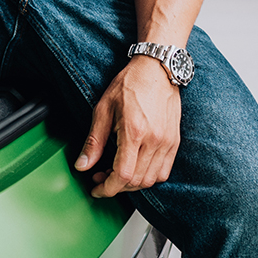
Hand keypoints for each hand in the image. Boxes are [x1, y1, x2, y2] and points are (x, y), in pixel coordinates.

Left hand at [74, 56, 180, 196]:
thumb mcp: (104, 109)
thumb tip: (82, 165)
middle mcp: (154, 140)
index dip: (107, 188)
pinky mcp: (174, 141)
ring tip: (118, 170)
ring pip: (150, 180)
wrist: (156, 68)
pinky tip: (137, 165)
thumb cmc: (130, 83)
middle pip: (136, 181)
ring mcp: (167, 141)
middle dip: (116, 185)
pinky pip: (163, 171)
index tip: (97, 188)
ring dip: (132, 183)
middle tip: (101, 175)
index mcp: (134, 131)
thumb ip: (93, 141)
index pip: (122, 175)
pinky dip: (149, 176)